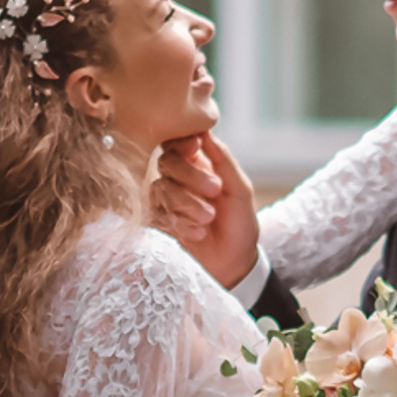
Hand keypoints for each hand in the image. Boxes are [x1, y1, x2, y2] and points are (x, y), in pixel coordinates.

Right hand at [150, 134, 259, 288]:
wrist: (234, 265)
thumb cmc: (240, 225)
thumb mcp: (240, 191)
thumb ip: (224, 161)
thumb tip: (206, 131)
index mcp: (198, 166)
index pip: (178, 142)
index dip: (182, 141)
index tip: (196, 146)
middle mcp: (178, 180)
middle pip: (166, 161)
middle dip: (190, 174)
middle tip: (215, 190)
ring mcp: (165, 202)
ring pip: (159, 187)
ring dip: (186, 202)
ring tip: (208, 219)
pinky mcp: (158, 224)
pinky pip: (155, 214)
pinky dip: (178, 222)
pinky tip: (197, 233)